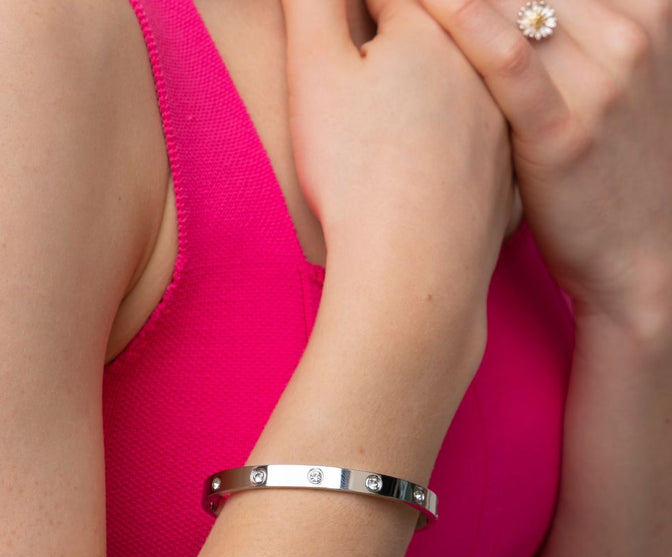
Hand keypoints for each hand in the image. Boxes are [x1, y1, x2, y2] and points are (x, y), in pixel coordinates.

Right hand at [281, 0, 513, 309]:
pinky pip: (483, 140)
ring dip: (435, 82)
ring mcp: (500, 123)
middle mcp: (480, 66)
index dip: (353, 8)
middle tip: (369, 78)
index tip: (336, 29)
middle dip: (400, 36)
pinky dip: (461, 138)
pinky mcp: (505, 174)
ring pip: (467, 83)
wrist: (413, 265)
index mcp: (434, 27)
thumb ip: (315, 1)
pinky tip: (432, 159)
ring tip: (396, 117)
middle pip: (438, 31)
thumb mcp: (315, 69)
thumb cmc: (356, 169)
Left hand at [420, 0, 671, 329]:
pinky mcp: (564, 134)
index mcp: (645, 9)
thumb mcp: (603, 84)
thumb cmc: (602, 170)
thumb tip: (501, 17)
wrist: (636, 256)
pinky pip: (506, 59)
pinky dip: (459, 22)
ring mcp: (602, 82)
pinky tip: (415, 5)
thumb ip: (563, 38)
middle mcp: (630, 33)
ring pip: (511, 2)